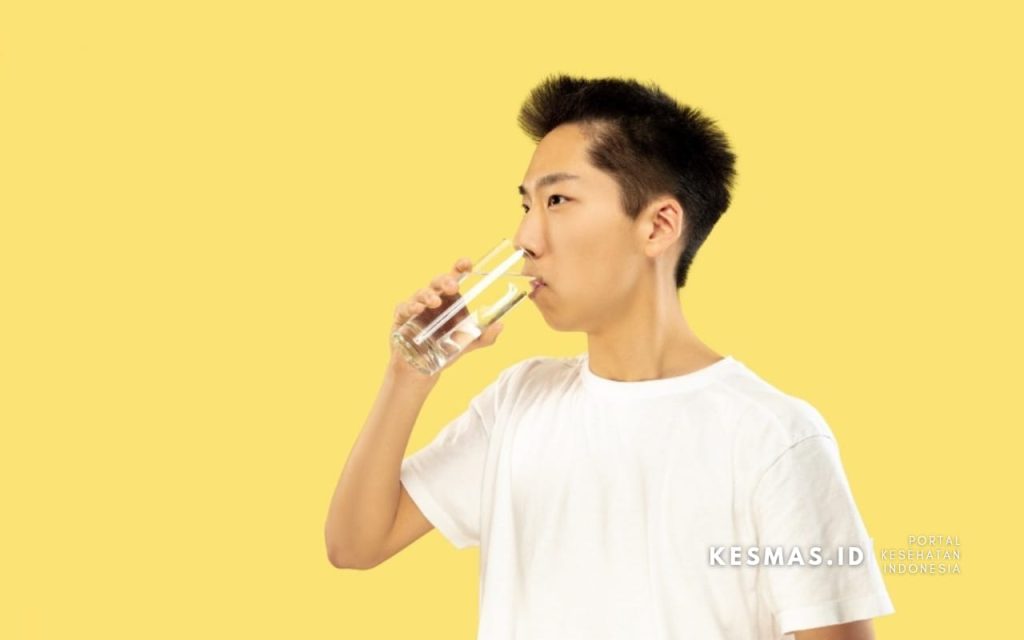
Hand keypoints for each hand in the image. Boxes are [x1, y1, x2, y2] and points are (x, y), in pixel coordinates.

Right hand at [388, 256, 504, 377]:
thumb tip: (500, 325)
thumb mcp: (467, 343)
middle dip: (445, 281)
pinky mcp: (402, 318)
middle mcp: (434, 299)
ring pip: (421, 293)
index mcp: (450, 299)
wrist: (421, 368)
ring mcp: (417, 307)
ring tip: (434, 302)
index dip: (460, 267)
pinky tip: (416, 310)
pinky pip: (403, 308)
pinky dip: (409, 307)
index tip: (467, 264)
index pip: (455, 277)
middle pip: (438, 283)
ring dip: (427, 295)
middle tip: (452, 287)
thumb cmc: (444, 348)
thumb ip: (485, 336)